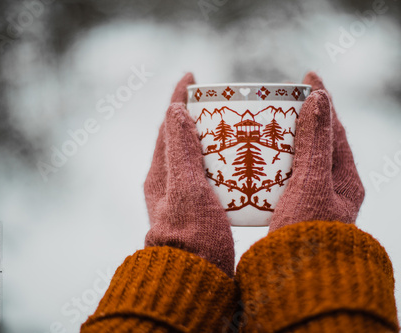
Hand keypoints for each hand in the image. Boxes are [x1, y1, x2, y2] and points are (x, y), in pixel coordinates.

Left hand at [144, 73, 234, 276]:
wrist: (193, 280)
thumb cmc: (191, 236)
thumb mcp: (187, 189)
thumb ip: (181, 151)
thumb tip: (174, 110)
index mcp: (161, 174)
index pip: (168, 125)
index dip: (177, 98)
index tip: (192, 77)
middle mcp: (167, 182)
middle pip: (180, 137)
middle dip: (196, 115)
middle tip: (220, 101)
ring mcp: (181, 196)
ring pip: (195, 156)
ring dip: (210, 137)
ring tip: (233, 125)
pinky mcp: (197, 209)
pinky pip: (207, 174)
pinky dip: (220, 160)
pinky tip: (239, 162)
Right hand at [269, 72, 364, 231]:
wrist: (299, 282)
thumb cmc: (308, 234)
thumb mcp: (311, 184)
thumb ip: (314, 142)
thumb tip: (319, 97)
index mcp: (345, 180)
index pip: (335, 128)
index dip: (322, 100)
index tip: (308, 76)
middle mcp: (333, 190)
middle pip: (317, 142)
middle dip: (301, 118)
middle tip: (280, 99)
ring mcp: (314, 201)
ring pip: (300, 160)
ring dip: (285, 140)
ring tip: (265, 123)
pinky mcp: (294, 213)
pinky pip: (285, 178)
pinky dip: (273, 163)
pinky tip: (256, 159)